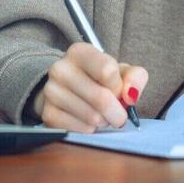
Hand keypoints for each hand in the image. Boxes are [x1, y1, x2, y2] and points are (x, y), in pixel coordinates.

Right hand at [32, 42, 148, 132]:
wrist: (67, 90)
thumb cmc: (98, 79)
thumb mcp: (120, 71)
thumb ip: (135, 77)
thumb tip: (130, 96)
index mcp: (79, 52)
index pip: (107, 70)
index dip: (119, 87)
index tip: (118, 91)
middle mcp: (60, 69)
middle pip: (101, 98)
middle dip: (117, 112)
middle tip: (120, 116)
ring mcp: (51, 92)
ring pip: (92, 117)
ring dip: (104, 121)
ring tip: (103, 116)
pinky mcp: (48, 115)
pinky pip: (81, 130)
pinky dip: (91, 130)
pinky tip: (89, 122)